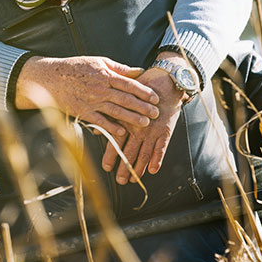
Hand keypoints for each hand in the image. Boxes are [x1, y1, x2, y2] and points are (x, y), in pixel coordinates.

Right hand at [15, 56, 159, 138]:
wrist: (49, 78)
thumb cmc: (75, 67)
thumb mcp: (97, 62)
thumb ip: (118, 68)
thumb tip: (138, 70)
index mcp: (105, 75)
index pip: (129, 84)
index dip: (144, 91)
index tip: (155, 97)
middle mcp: (100, 89)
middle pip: (126, 99)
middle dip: (143, 107)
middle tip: (156, 113)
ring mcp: (92, 101)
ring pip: (116, 111)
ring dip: (132, 118)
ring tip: (145, 123)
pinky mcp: (83, 112)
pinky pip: (100, 121)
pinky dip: (111, 127)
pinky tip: (122, 132)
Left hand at [103, 65, 183, 183]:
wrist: (165, 81)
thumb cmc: (141, 89)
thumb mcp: (122, 100)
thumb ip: (110, 116)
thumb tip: (96, 130)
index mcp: (125, 119)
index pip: (116, 141)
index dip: (111, 155)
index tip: (105, 167)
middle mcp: (138, 127)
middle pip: (129, 151)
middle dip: (124, 168)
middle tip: (120, 180)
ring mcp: (153, 130)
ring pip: (145, 153)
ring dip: (139, 168)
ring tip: (134, 180)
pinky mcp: (165, 130)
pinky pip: (161, 147)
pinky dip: (157, 159)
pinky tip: (153, 170)